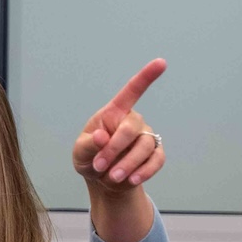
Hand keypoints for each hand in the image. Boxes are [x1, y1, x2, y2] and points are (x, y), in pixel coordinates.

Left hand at [74, 59, 166, 194]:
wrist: (103, 180)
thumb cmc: (90, 158)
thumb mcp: (80, 152)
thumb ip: (88, 144)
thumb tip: (101, 137)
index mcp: (114, 113)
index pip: (132, 91)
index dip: (146, 76)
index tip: (161, 62)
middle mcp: (133, 122)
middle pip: (131, 128)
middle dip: (114, 148)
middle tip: (99, 166)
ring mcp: (146, 137)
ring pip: (145, 147)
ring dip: (127, 164)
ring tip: (112, 177)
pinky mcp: (155, 155)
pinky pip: (156, 160)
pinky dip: (144, 172)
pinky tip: (132, 180)